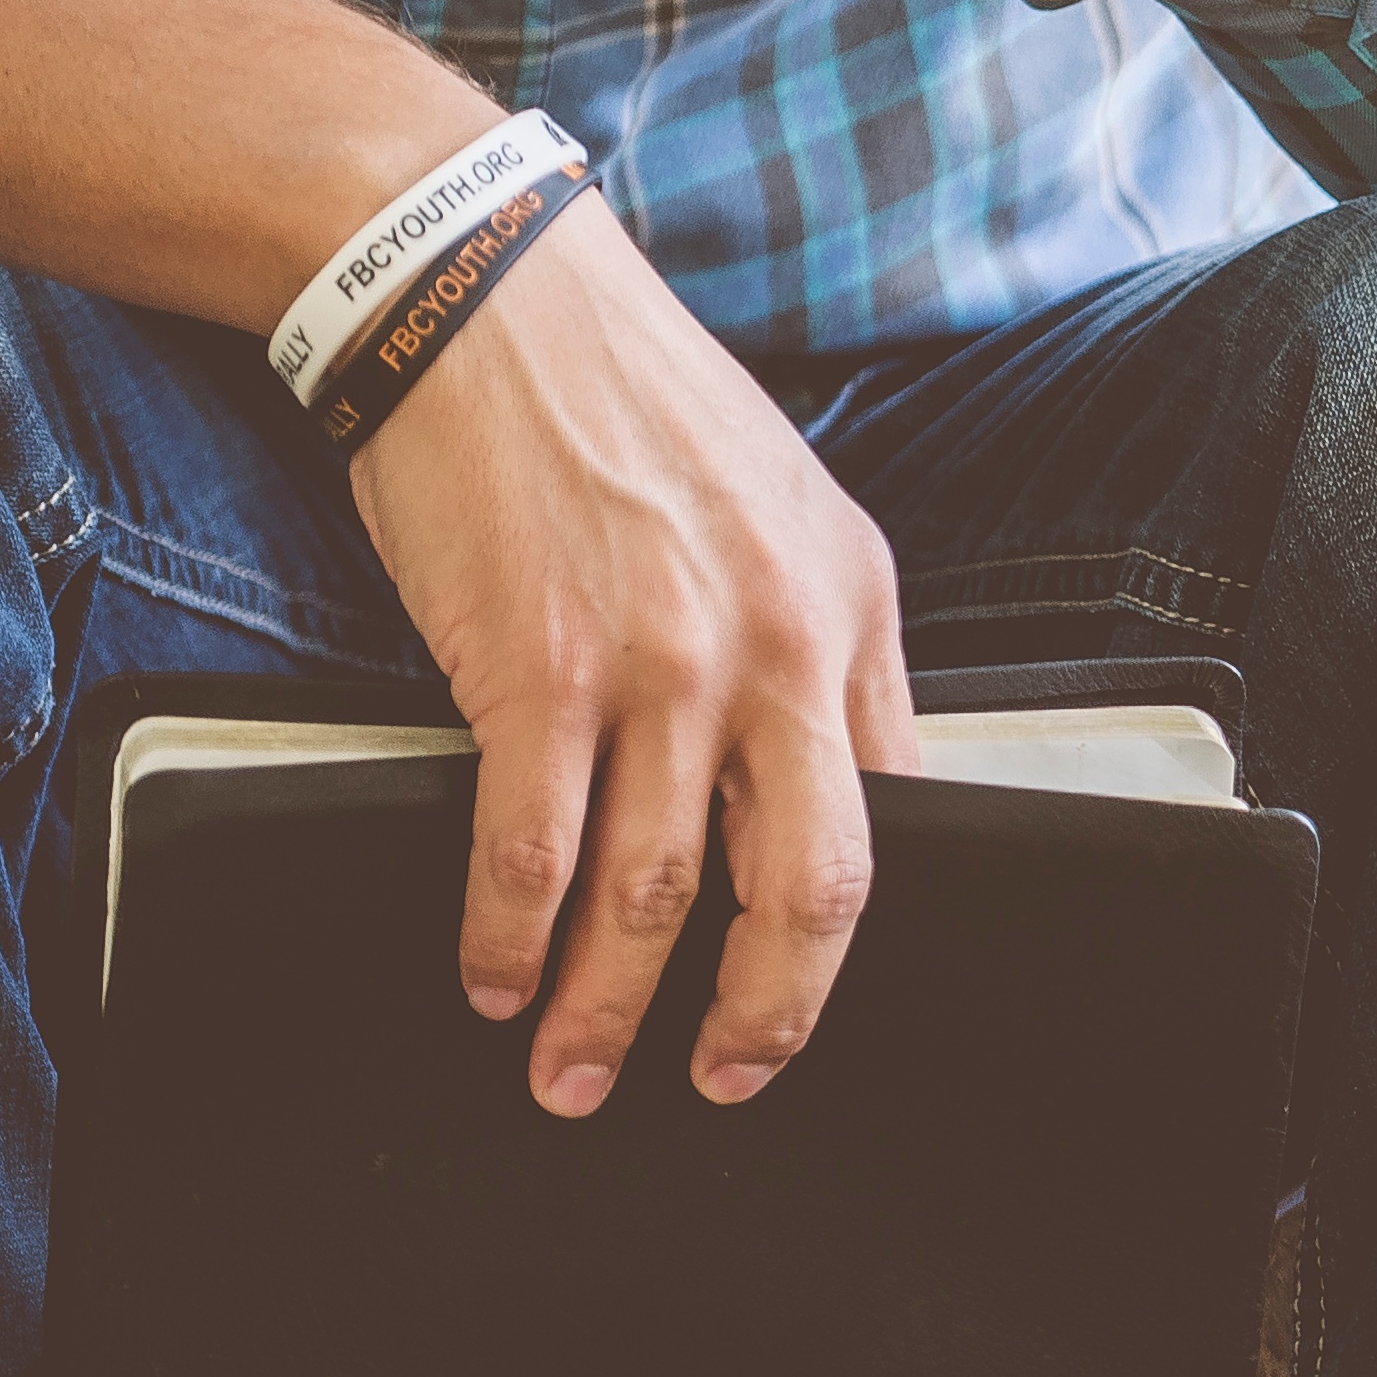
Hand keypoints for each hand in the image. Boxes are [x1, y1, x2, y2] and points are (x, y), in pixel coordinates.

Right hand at [346, 203, 920, 1109]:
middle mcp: (777, 646)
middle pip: (804, 888)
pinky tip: (491, 978)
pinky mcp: (534, 670)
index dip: (849, 932)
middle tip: (723, 1081)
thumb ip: (817, 641)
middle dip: (761, 1015)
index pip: (893, 812)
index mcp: (853, 608)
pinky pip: (531, 854)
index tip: (805, 996)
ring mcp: (659, 666)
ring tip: (569, 1068)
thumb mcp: (784, 508)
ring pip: (654, 896)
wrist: (482, 295)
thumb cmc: (627, 401)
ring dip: (605, 1007)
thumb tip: (828, 778)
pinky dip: (506, 939)